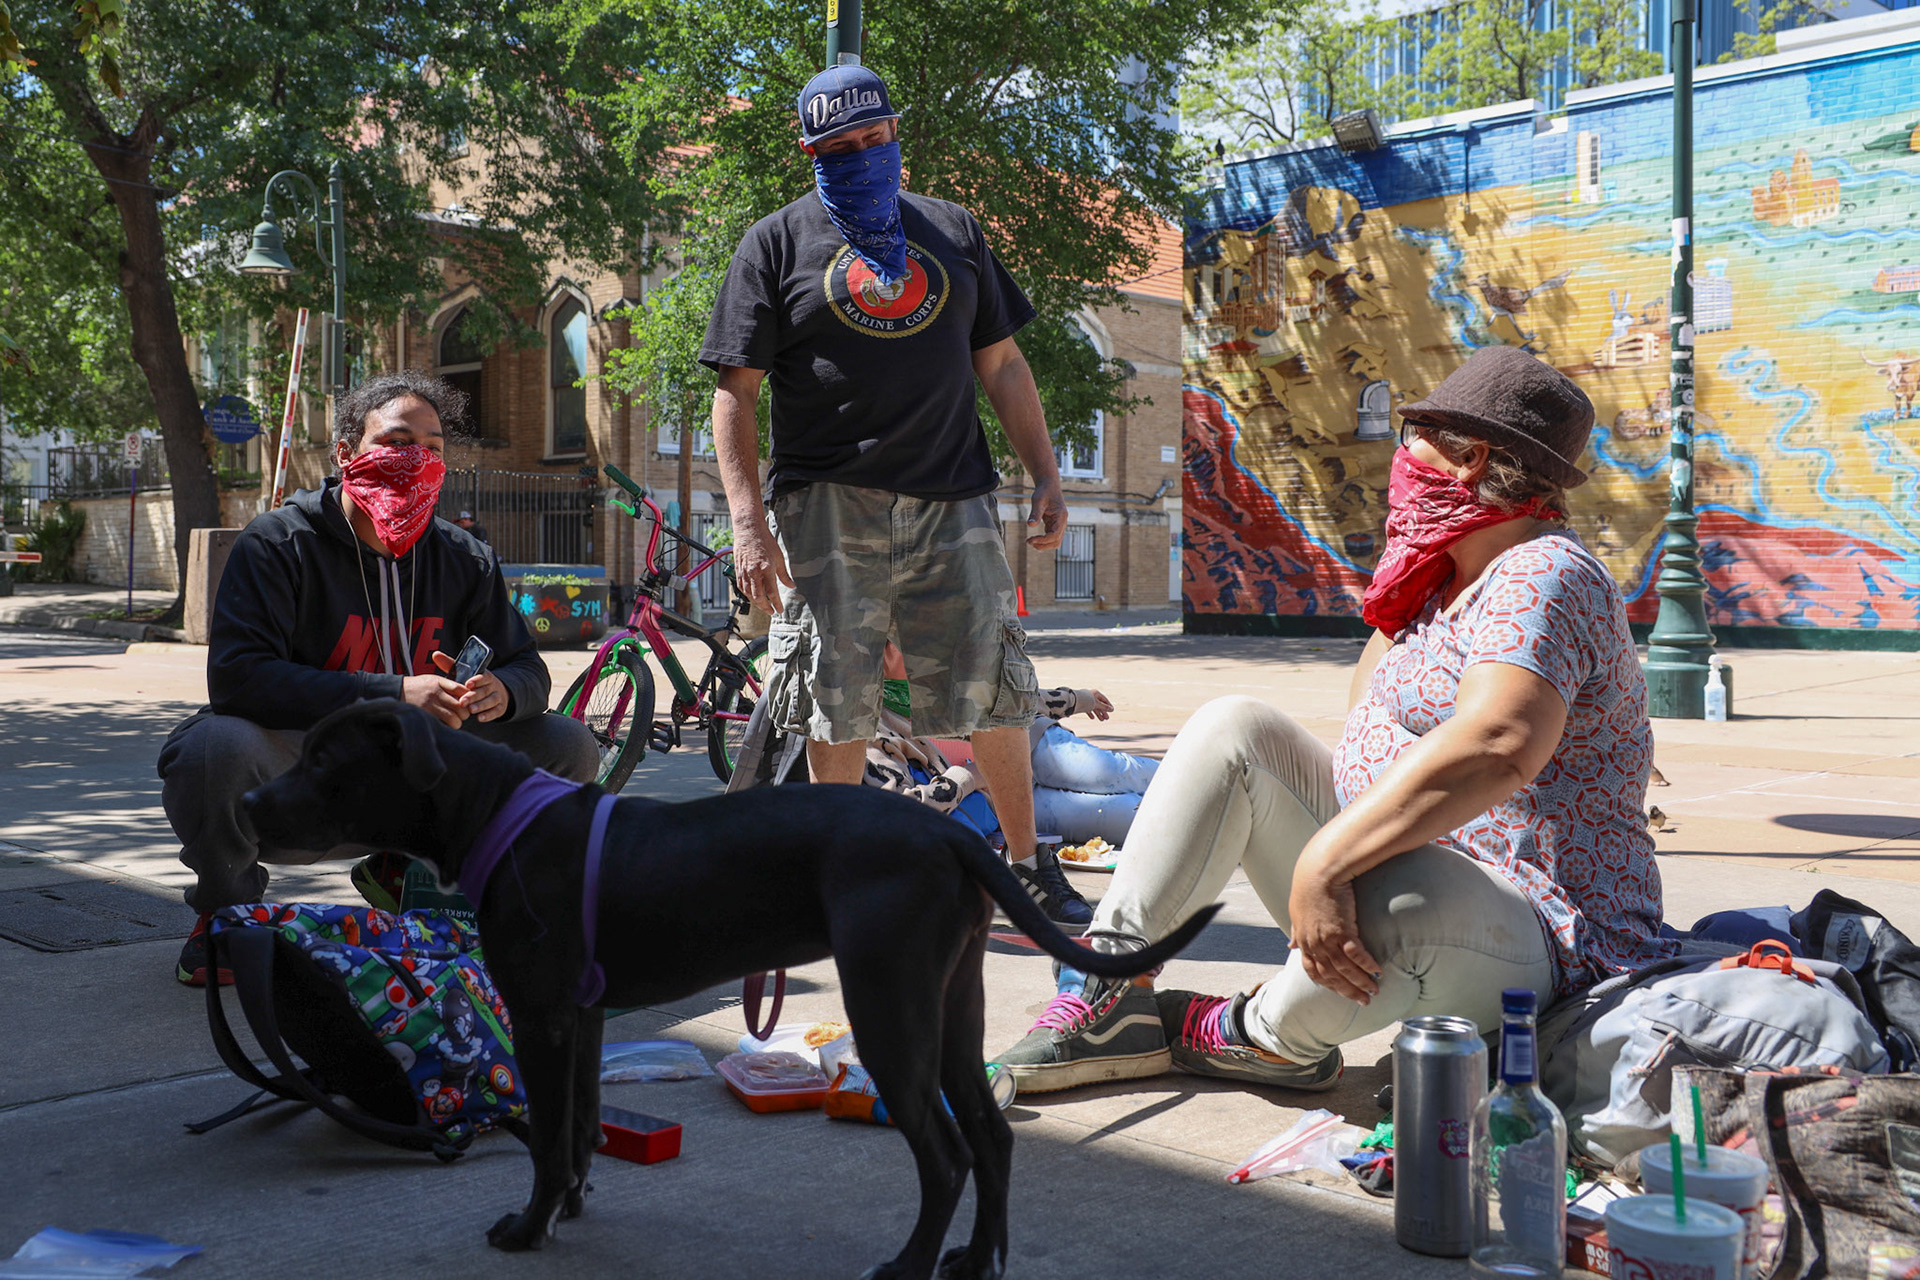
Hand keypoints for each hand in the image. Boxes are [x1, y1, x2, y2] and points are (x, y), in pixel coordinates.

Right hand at [402, 670, 470, 728]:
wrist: (396, 691)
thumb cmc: (417, 686)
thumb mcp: (432, 679)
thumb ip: (448, 685)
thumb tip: (467, 693)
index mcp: (439, 682)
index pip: (461, 690)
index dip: (469, 697)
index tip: (468, 702)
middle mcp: (435, 693)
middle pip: (461, 706)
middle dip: (465, 712)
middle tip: (461, 714)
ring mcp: (429, 706)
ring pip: (454, 718)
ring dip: (457, 722)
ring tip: (454, 721)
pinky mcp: (425, 716)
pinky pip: (443, 725)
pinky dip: (447, 727)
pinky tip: (446, 725)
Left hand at [432, 651, 508, 722]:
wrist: (495, 692)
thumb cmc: (474, 683)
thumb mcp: (464, 673)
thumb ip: (451, 665)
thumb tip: (436, 655)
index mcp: (486, 676)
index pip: (485, 676)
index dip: (477, 680)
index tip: (467, 684)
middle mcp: (494, 685)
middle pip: (486, 690)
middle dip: (474, 696)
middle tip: (463, 702)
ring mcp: (498, 697)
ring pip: (492, 700)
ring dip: (481, 705)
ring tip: (471, 710)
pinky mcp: (500, 708)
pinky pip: (496, 711)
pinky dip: (488, 715)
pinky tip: (480, 718)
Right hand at [732, 520, 792, 612]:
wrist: (749, 530)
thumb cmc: (765, 541)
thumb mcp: (779, 557)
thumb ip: (784, 574)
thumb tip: (791, 585)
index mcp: (766, 569)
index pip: (772, 592)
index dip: (776, 603)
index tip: (780, 610)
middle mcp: (754, 572)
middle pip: (758, 596)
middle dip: (765, 607)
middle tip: (771, 611)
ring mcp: (744, 572)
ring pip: (748, 593)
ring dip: (756, 602)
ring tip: (763, 606)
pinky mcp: (738, 570)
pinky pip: (741, 586)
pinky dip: (746, 594)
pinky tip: (752, 596)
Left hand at [1025, 477, 1065, 549]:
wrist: (1049, 486)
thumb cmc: (1044, 491)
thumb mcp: (1038, 500)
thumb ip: (1035, 513)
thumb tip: (1030, 525)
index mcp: (1061, 517)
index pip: (1055, 535)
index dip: (1043, 540)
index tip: (1030, 540)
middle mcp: (1062, 522)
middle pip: (1056, 541)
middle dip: (1043, 545)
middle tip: (1029, 542)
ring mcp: (1059, 525)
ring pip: (1055, 541)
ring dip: (1043, 545)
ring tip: (1030, 542)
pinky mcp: (1054, 525)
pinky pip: (1051, 537)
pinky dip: (1043, 540)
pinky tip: (1033, 538)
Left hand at [1082, 689, 1113, 719]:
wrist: (1072, 701)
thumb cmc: (1085, 700)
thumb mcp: (1096, 704)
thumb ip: (1104, 707)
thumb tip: (1112, 709)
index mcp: (1095, 693)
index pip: (1104, 699)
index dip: (1108, 705)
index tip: (1112, 711)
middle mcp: (1091, 696)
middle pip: (1099, 704)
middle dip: (1103, 712)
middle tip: (1107, 718)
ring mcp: (1086, 700)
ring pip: (1094, 708)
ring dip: (1098, 714)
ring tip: (1102, 720)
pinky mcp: (1081, 705)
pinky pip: (1087, 709)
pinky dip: (1091, 713)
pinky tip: (1092, 718)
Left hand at [1287, 865, 1381, 1004]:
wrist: (1319, 871)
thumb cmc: (1309, 888)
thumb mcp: (1296, 913)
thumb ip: (1295, 931)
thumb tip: (1289, 944)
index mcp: (1302, 941)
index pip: (1313, 971)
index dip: (1328, 985)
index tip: (1341, 992)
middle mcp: (1313, 944)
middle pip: (1331, 976)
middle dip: (1348, 991)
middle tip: (1364, 1001)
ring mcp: (1326, 940)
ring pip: (1344, 970)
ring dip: (1360, 983)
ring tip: (1374, 991)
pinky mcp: (1341, 931)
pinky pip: (1356, 955)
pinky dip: (1367, 966)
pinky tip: (1378, 971)